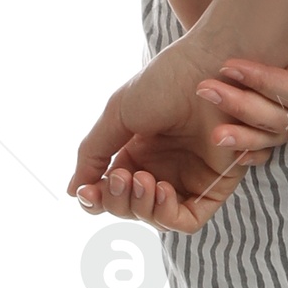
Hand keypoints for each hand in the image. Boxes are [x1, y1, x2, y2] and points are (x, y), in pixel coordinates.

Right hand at [69, 30, 287, 236]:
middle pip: (130, 207)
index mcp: (137, 152)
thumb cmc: (165, 83)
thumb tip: (73, 191)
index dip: (96, 199)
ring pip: (155, 218)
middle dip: (117, 201)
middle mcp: (162, 169)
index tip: (86, 192)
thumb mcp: (118, 116)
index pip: (110, 192)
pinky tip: (161, 189)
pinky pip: (188, 220)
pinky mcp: (214, 186)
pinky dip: (168, 214)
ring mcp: (187, 179)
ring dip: (141, 207)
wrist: (209, 68)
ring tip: (142, 179)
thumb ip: (94, 154)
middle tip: (120, 177)